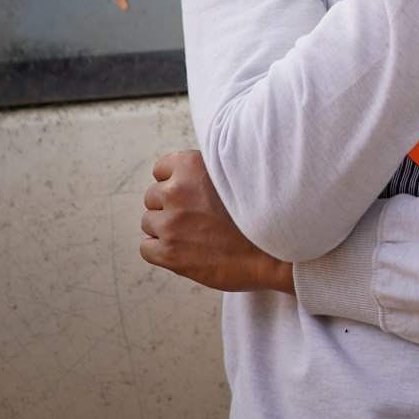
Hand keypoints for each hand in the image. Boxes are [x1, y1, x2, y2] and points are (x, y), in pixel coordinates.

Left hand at [139, 148, 293, 293]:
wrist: (272, 252)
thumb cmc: (255, 213)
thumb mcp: (231, 174)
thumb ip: (203, 171)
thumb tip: (184, 173)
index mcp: (191, 165)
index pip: (160, 169)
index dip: (174, 182)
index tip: (188, 194)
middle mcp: (177, 190)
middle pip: (152, 197)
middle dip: (169, 207)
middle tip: (194, 218)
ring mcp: (171, 222)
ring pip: (149, 223)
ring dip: (165, 229)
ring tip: (192, 235)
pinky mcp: (169, 252)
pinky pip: (146, 248)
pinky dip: (160, 251)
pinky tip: (184, 251)